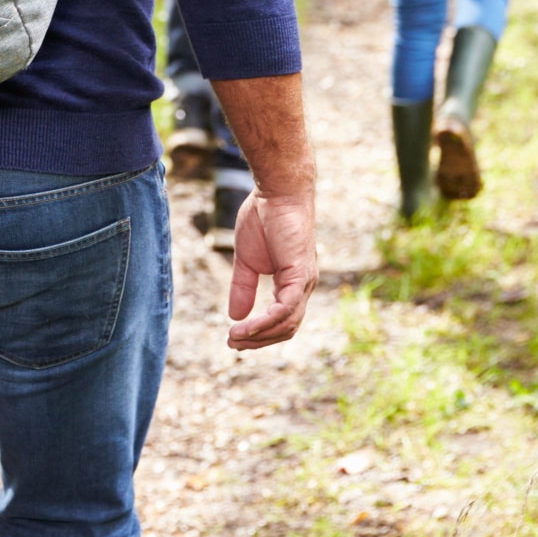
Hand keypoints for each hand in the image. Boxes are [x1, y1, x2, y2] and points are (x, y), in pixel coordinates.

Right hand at [226, 189, 316, 350]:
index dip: (259, 334)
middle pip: (286, 328)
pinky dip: (267, 321)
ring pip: (287, 323)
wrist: (277, 192)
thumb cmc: (264, 218)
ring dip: (260, 335)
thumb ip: (242, 287)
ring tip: (235, 339)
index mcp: (293, 284)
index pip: (281, 320)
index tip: (234, 339)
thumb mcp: (247, 260)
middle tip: (232, 344)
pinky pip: (286, 308)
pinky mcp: (300, 274)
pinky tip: (248, 327)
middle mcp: (303, 287)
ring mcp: (304, 282)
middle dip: (258, 341)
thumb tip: (234, 316)